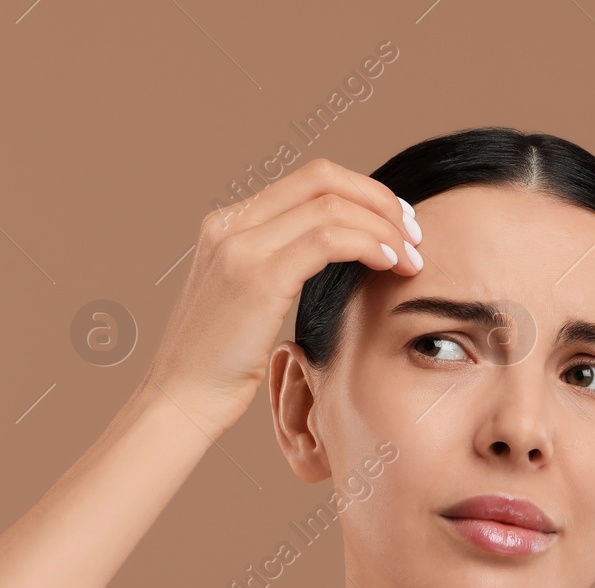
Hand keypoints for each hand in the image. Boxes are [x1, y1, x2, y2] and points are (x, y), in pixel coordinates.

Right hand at [140, 157, 422, 435]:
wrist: (180, 402)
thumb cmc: (217, 368)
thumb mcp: (244, 304)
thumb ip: (276, 268)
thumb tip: (331, 257)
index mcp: (225, 225)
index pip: (308, 181)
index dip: (361, 193)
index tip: (394, 224)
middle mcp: (229, 225)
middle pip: (323, 178)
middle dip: (379, 200)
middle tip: (414, 234)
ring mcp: (240, 247)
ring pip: (333, 206)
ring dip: (384, 226)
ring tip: (412, 257)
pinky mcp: (259, 277)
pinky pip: (330, 239)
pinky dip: (370, 245)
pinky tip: (391, 265)